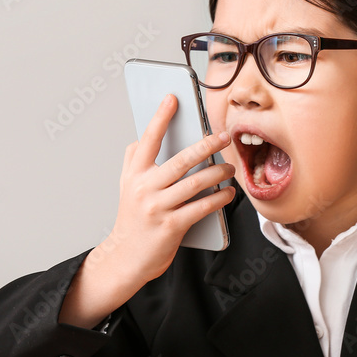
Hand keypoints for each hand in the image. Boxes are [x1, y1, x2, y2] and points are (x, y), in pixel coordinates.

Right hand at [104, 93, 235, 282]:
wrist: (126, 257)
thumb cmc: (133, 219)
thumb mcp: (128, 186)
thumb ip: (135, 161)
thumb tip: (144, 136)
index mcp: (134, 174)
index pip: (148, 139)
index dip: (160, 117)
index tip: (173, 98)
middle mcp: (144, 188)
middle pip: (182, 159)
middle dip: (207, 144)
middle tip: (223, 135)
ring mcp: (158, 207)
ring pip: (196, 182)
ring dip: (219, 172)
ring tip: (230, 167)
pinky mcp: (172, 226)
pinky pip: (202, 206)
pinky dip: (219, 197)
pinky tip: (228, 192)